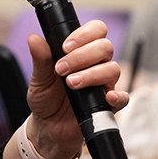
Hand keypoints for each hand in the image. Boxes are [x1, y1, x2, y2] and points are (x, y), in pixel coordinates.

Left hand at [25, 20, 129, 157]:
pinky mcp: (108, 104)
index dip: (84, 34)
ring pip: (112, 69)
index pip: (95, 31)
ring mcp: (104, 84)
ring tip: (70, 83)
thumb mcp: (38, 78)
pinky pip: (123, 97)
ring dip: (91, 74)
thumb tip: (34, 38)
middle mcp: (96, 64)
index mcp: (80, 52)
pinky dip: (117, 96)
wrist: (48, 127)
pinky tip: (105, 96)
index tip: (65, 46)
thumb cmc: (46, 99)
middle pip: (105, 47)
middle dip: (82, 56)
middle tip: (61, 69)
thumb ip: (40, 59)